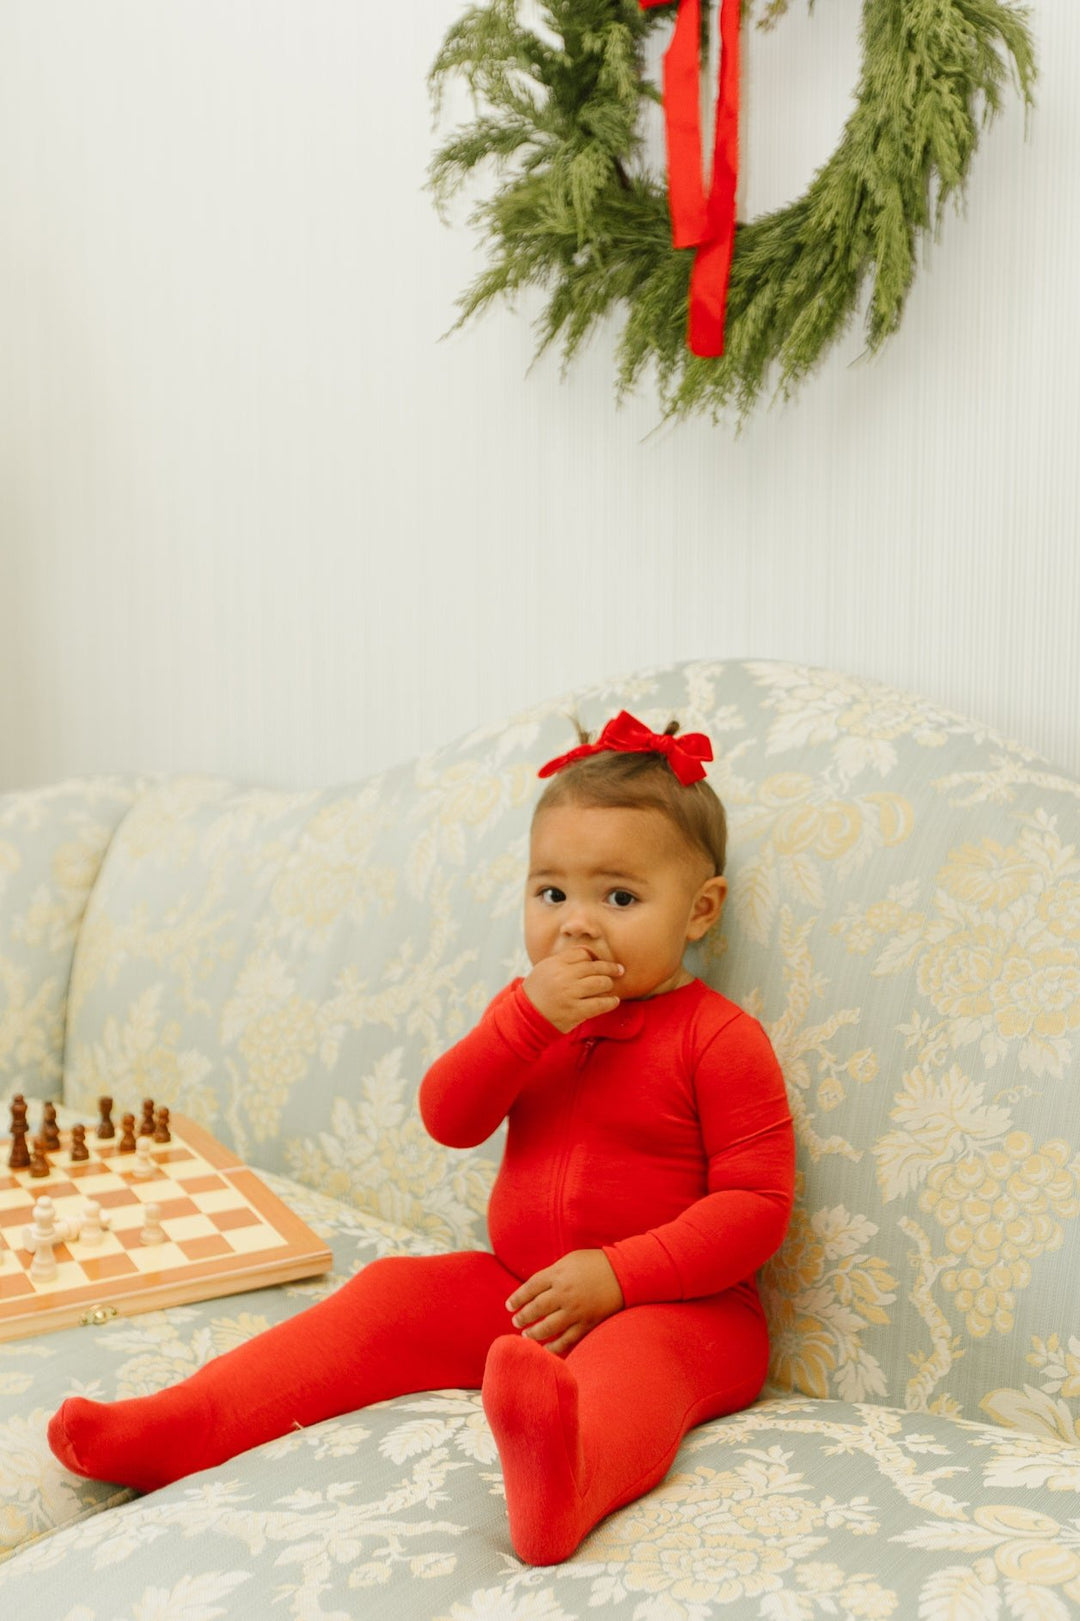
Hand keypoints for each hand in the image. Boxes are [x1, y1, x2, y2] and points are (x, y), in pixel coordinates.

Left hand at [506, 1249, 623, 1355]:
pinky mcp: (587, 1323)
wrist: (623, 1273)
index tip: (509, 1306)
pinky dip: (555, 1347)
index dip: (517, 1298)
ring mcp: (576, 1310)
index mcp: (558, 1274)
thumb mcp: (570, 1260)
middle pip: (536, 1308)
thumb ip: (552, 1274)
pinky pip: (567, 1339)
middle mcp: (564, 1293)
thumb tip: (535, 1289)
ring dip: (534, 1333)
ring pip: (548, 1327)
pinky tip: (546, 1349)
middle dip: (523, 1317)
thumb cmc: (595, 1263)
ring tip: (527, 1335)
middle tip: (516, 1322)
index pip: (530, 1288)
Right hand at [523, 947, 623, 1033]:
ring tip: (611, 986)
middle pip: (595, 967)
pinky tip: (614, 1001)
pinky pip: (600, 1004)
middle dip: (610, 968)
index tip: (600, 962)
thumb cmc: (537, 992)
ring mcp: (570, 994)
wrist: (526, 1017)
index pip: (583, 954)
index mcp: (555, 963)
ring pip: (600, 983)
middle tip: (619, 970)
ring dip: (609, 984)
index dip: (594, 957)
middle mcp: (564, 976)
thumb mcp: (544, 969)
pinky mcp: (575, 1011)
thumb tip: (589, 955)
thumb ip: (564, 960)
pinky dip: (610, 1002)